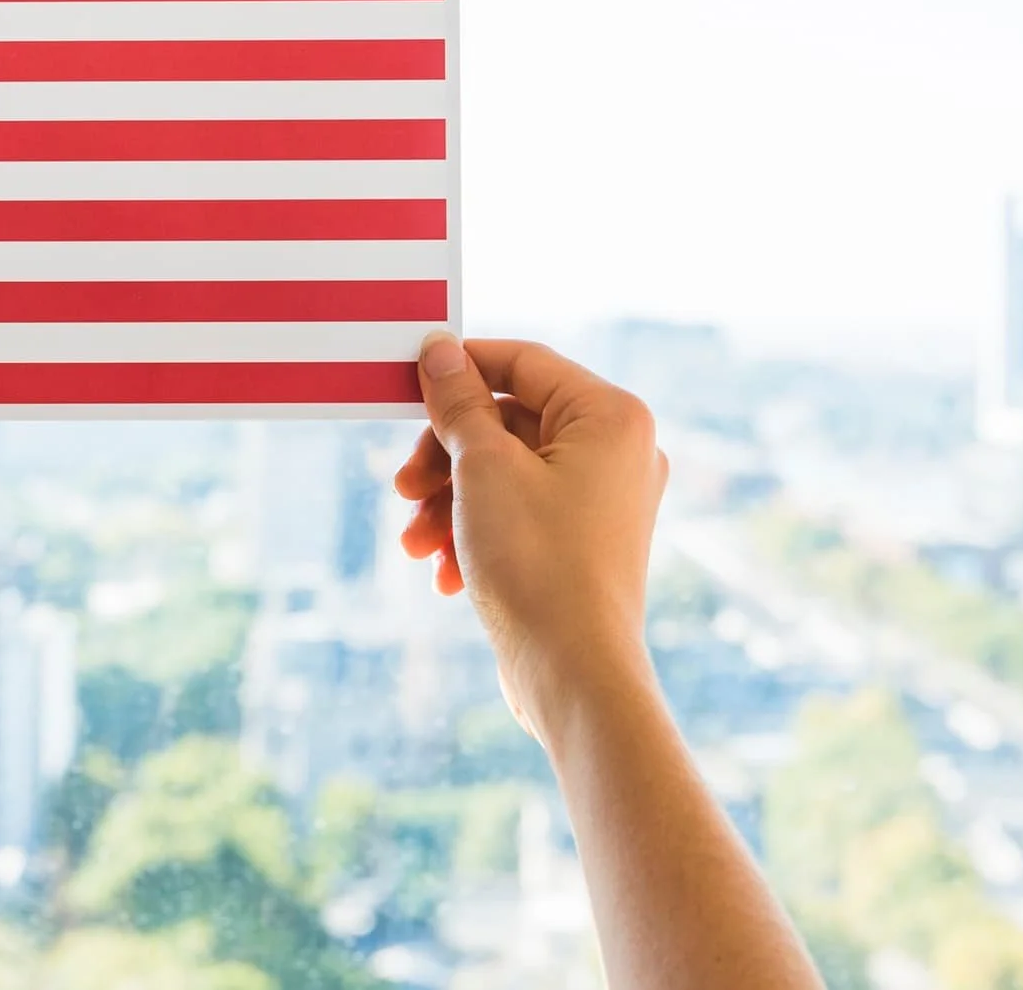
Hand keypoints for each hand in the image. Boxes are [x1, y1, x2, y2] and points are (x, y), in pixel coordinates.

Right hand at [392, 334, 668, 747]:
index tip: (407, 382)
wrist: (573, 673)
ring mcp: (606, 501)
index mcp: (610, 416)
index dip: (459, 368)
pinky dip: (476, 532)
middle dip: (445, 456)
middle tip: (402, 487)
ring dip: (450, 501)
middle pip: (508, 421)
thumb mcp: (483, 467)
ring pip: (506, 472)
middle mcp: (619, 451)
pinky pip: (520, 513)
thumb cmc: (538, 563)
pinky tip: (442, 573)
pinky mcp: (586, 544)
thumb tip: (440, 349)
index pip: (522, 362)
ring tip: (414, 543)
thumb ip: (458, 401)